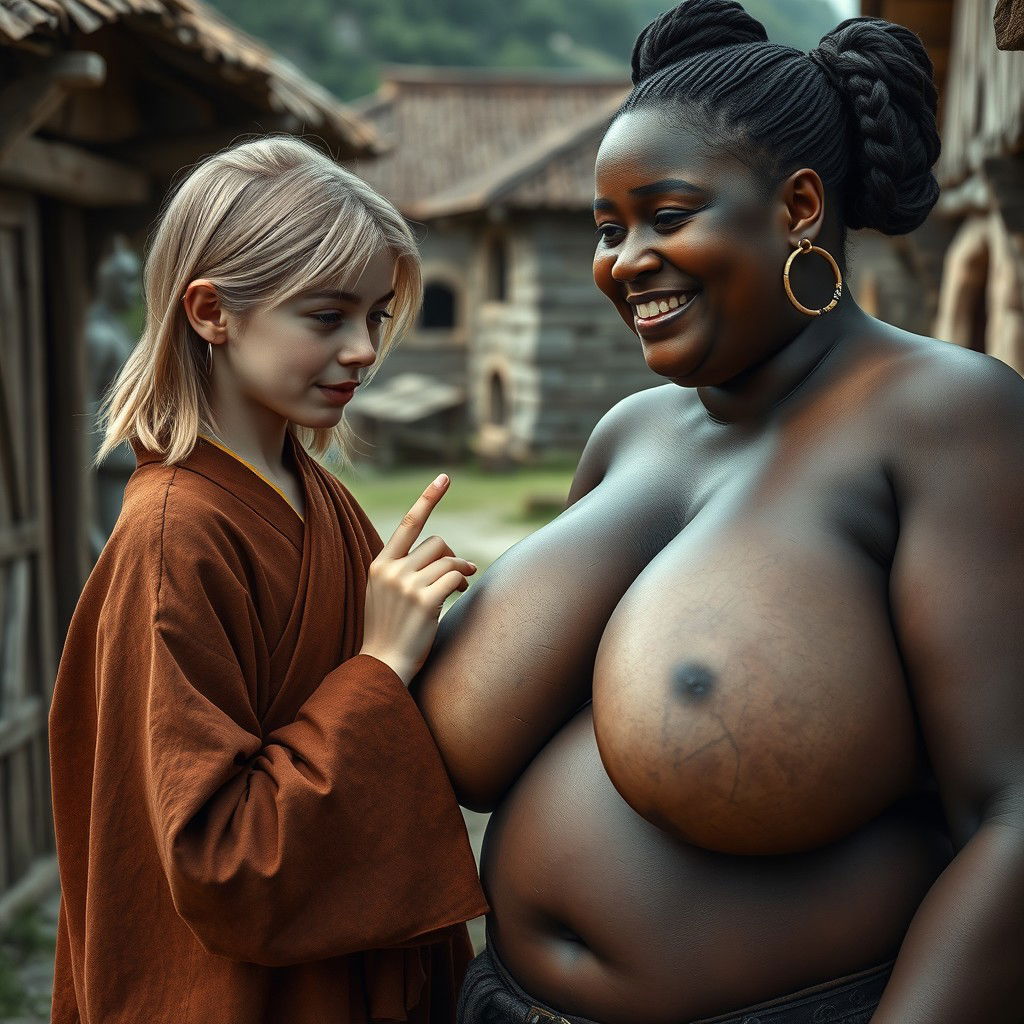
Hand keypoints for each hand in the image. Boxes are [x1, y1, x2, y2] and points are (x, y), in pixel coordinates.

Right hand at [359, 474, 476, 685]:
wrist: (383, 664)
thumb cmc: (389, 629)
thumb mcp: (385, 591)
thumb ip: (403, 568)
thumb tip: (444, 552)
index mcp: (380, 564)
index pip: (408, 523)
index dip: (428, 498)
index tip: (445, 477)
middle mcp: (392, 570)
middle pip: (437, 543)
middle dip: (450, 556)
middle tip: (456, 573)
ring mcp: (407, 585)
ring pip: (448, 559)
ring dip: (459, 569)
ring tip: (458, 584)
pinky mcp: (425, 600)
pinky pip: (454, 577)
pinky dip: (461, 581)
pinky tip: (459, 591)